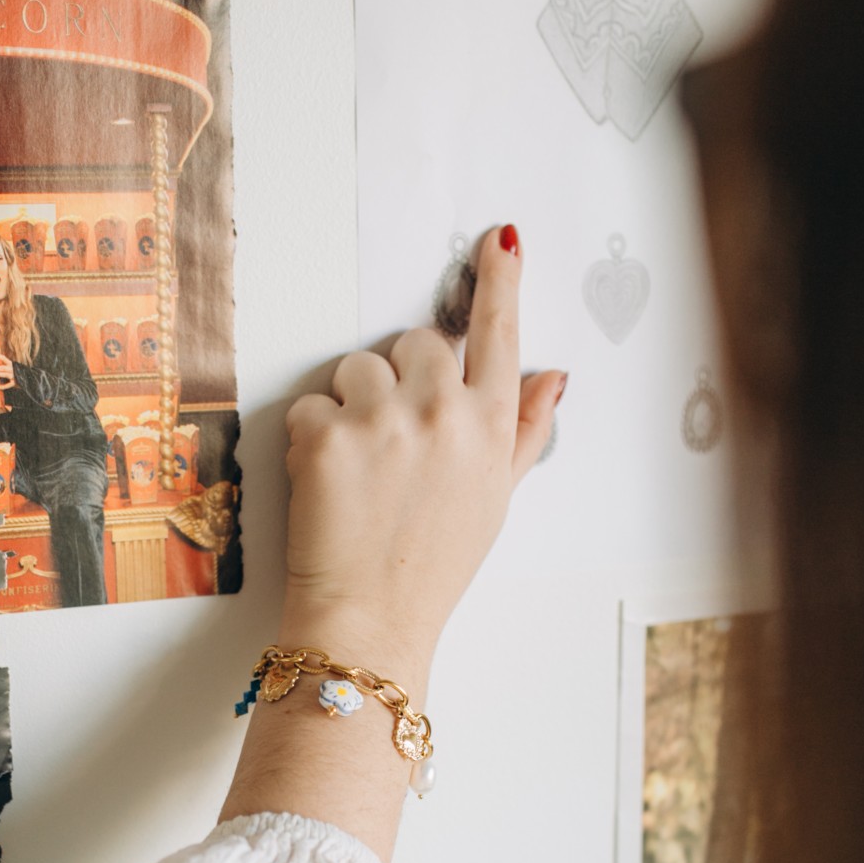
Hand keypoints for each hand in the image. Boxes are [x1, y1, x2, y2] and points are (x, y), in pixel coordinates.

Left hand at [0, 355, 15, 386]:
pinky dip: (4, 386)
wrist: (28, 378)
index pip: (2, 358)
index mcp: (11, 364)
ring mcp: (14, 376)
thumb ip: (5, 366)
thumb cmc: (17, 372)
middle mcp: (12, 369)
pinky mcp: (16, 382)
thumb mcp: (12, 367)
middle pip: (1, 367)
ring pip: (3, 374)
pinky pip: (9, 384)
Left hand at [281, 226, 564, 685]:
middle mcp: (445, 413)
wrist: (372, 621)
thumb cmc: (433, 565)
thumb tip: (551, 377)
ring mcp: (385, 421)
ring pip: (356, 367)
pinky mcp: (328, 435)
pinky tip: (328, 485)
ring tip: (359, 467)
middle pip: (415, 342)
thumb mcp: (495, 499)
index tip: (500, 241)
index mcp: (491, 427)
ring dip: (350, 406)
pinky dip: (312, 439)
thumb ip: (523, 431)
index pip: (501, 335)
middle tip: (390, 437)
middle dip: (397, 376)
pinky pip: (312, 405)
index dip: (501, 283)